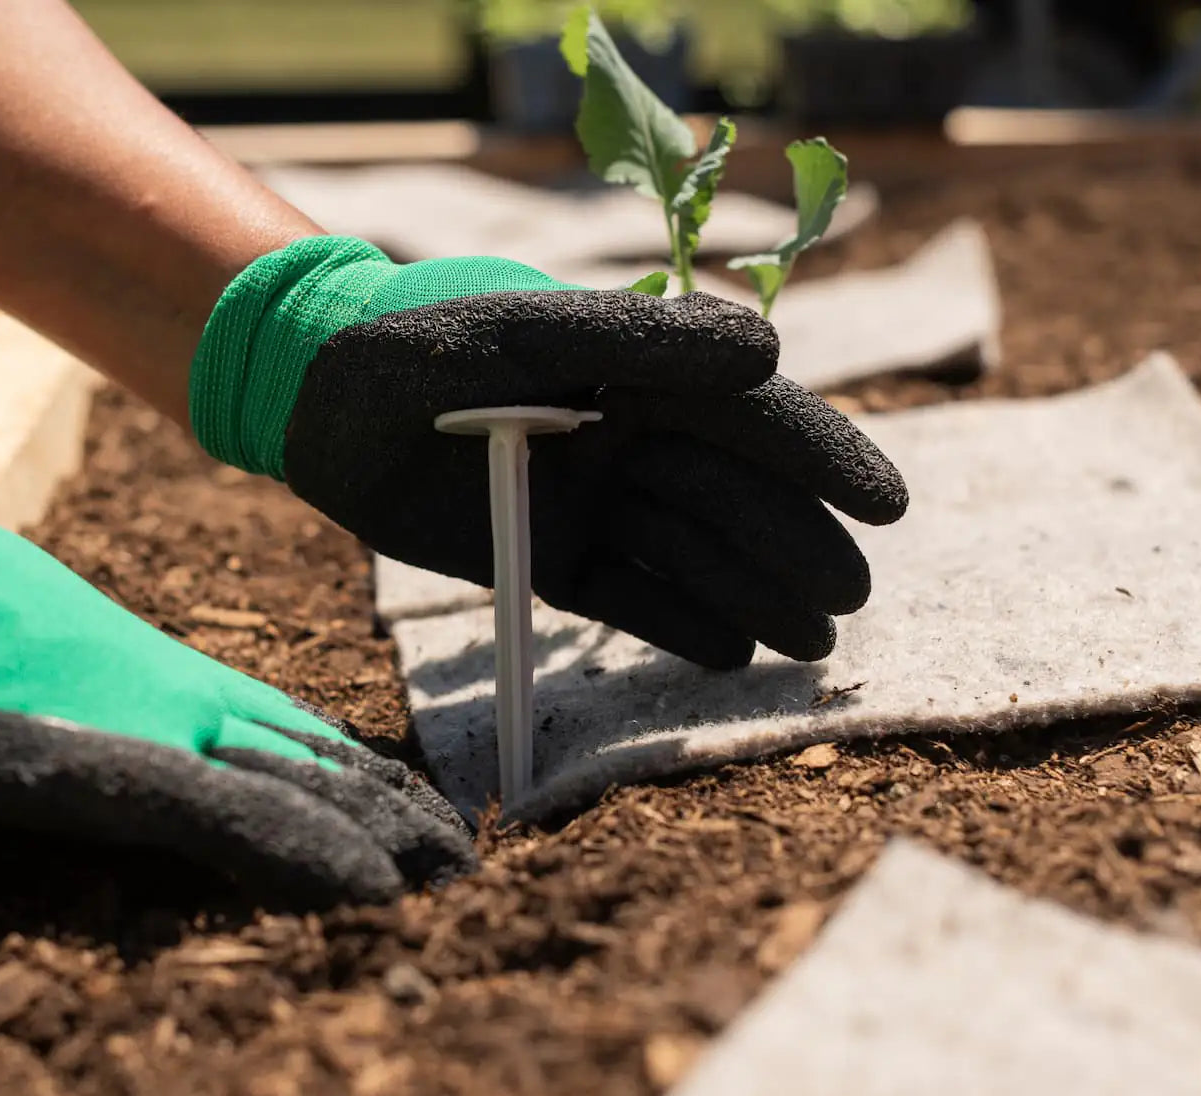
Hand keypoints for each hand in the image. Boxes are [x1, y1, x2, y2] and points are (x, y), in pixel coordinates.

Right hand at [0, 367, 474, 905]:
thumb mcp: (53, 658)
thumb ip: (108, 697)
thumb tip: (123, 725)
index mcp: (174, 678)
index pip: (295, 730)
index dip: (363, 772)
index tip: (415, 806)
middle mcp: (191, 701)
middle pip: (323, 759)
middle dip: (396, 810)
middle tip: (463, 852)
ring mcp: (165, 732)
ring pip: (308, 787)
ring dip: (386, 836)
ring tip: (453, 876)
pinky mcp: (124, 769)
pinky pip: (243, 820)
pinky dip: (313, 854)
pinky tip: (371, 891)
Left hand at [191, 238, 906, 668]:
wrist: (314, 407)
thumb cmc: (415, 345)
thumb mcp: (524, 333)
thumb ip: (641, 341)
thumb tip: (769, 353)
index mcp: (637, 373)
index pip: (749, 416)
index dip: (821, 456)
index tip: (886, 503)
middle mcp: (629, 439)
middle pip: (735, 497)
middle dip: (796, 545)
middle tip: (848, 599)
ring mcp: (594, 503)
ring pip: (694, 554)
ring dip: (756, 596)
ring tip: (811, 645)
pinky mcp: (551, 560)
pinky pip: (632, 599)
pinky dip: (681, 626)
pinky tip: (732, 656)